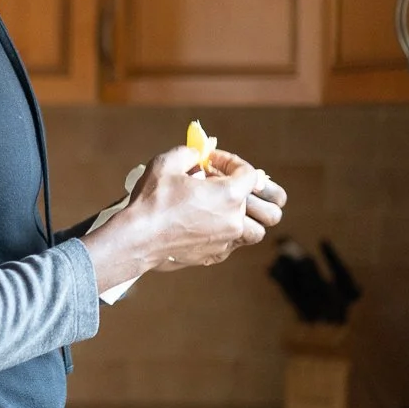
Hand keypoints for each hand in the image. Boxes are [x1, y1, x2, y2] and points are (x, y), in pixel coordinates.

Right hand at [85, 147, 274, 291]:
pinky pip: (233, 244)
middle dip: (260, 196)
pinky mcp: (216, 254)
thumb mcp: (167, 163)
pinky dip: (229, 233)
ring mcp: (227, 240)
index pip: (251, 175)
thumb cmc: (152, 200)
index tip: (213, 162)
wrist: (137, 238)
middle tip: (238, 188)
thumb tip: (198, 154)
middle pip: (271, 210)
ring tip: (229, 209)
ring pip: (257, 232)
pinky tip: (210, 223)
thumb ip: (189, 153)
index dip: (232, 162)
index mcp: (230, 194)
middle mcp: (235, 219)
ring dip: (248, 219)